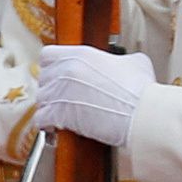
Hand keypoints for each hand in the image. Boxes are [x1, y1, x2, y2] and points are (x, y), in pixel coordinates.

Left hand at [32, 43, 154, 146]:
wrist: (141, 114)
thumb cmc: (141, 90)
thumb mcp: (134, 62)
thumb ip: (118, 59)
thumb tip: (120, 63)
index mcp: (80, 55)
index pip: (48, 55)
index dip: (52, 66)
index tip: (58, 74)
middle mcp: (65, 71)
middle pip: (43, 79)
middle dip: (53, 89)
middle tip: (65, 98)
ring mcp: (59, 92)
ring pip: (41, 99)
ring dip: (50, 107)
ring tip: (63, 114)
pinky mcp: (58, 114)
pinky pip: (40, 119)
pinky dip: (47, 124)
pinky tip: (56, 126)